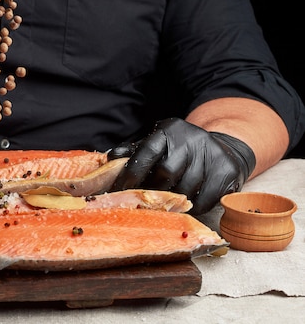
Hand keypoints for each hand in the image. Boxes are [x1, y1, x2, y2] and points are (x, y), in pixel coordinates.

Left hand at [108, 117, 255, 214]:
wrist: (224, 147)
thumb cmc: (181, 149)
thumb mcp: (158, 143)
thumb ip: (135, 151)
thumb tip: (110, 158)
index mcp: (169, 131)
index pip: (146, 152)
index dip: (131, 173)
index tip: (119, 190)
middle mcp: (191, 139)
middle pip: (166, 172)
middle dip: (154, 190)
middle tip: (147, 200)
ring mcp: (211, 154)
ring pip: (186, 188)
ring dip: (174, 200)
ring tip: (169, 202)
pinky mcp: (228, 171)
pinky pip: (206, 199)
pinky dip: (193, 207)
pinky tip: (189, 203)